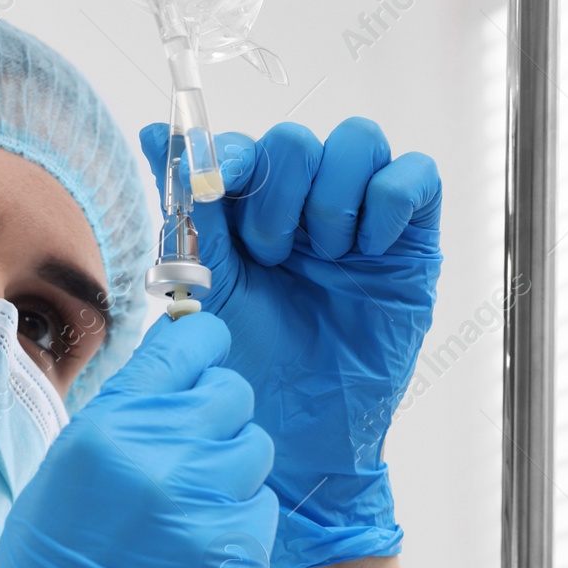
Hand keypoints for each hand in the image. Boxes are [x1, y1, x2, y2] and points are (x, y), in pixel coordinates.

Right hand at [0, 313, 276, 567]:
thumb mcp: (61, 478)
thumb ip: (124, 422)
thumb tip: (174, 378)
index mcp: (108, 433)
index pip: (191, 344)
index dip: (202, 350)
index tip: (202, 363)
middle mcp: (164, 464)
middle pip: (232, 397)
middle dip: (214, 420)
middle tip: (183, 458)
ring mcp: (209, 516)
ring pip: (254, 453)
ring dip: (229, 475)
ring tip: (183, 515)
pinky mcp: (240, 566)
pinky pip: (261, 515)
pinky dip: (238, 529)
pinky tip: (194, 556)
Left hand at [140, 117, 440, 567]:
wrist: (296, 436)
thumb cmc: (248, 369)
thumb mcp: (207, 287)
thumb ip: (187, 213)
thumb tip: (152, 132)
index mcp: (248, 214)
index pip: (245, 148)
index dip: (229, 156)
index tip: (214, 187)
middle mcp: (303, 208)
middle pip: (298, 138)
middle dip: (278, 189)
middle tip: (270, 252)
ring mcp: (358, 222)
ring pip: (358, 142)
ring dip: (331, 194)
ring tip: (320, 256)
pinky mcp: (408, 244)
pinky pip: (415, 176)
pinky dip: (387, 200)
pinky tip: (364, 252)